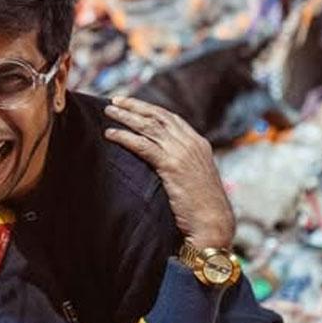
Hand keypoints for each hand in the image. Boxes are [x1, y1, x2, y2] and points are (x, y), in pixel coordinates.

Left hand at [104, 96, 235, 248]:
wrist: (213, 222)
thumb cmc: (202, 206)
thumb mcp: (195, 177)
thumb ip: (181, 163)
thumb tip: (163, 160)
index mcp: (198, 143)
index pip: (171, 118)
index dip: (150, 109)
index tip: (131, 103)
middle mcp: (191, 143)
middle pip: (158, 116)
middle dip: (135, 106)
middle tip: (114, 100)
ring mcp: (182, 153)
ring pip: (149, 127)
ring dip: (126, 117)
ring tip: (108, 111)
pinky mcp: (172, 166)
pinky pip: (143, 146)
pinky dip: (125, 137)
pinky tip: (110, 134)